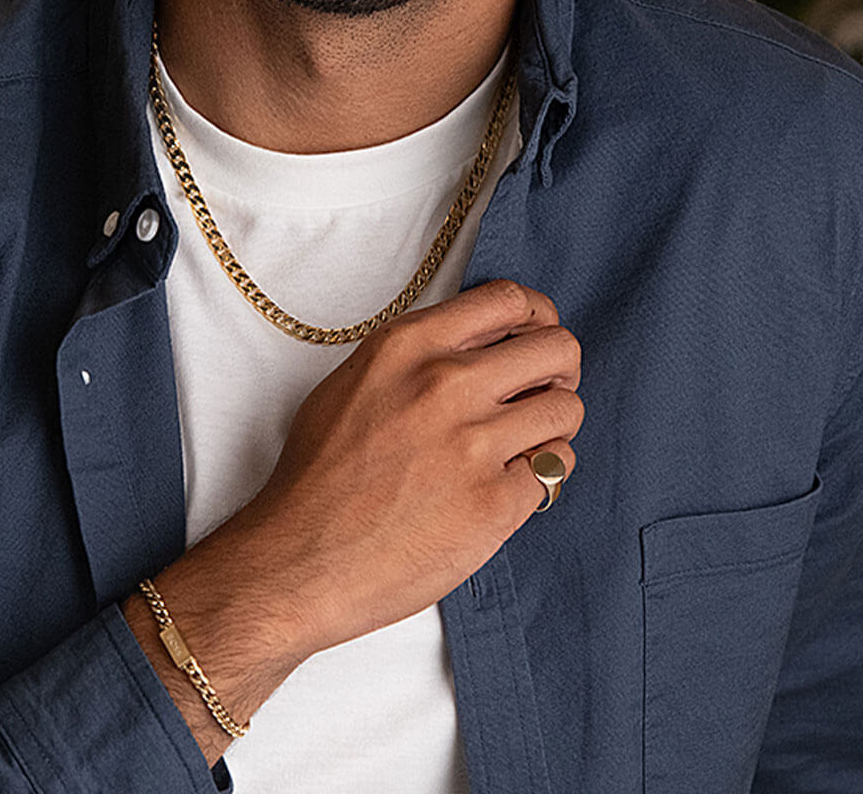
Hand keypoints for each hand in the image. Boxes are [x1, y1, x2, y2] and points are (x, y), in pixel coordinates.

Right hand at [224, 278, 582, 652]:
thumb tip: (479, 347)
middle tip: (541, 396)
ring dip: (552, 429)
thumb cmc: (317, 482)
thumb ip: (415, 358)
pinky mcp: (494, 504)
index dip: (539, 319)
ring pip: (567, 410)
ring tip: (520, 449)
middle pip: (556, 348)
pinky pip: (554, 470)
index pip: (511, 300)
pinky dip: (539, 479)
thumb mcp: (351, 386)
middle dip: (558, 373)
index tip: (537, 338)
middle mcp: (444, 385)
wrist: (296, 563)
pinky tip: (503, 489)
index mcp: (407, 347)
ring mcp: (473, 445)